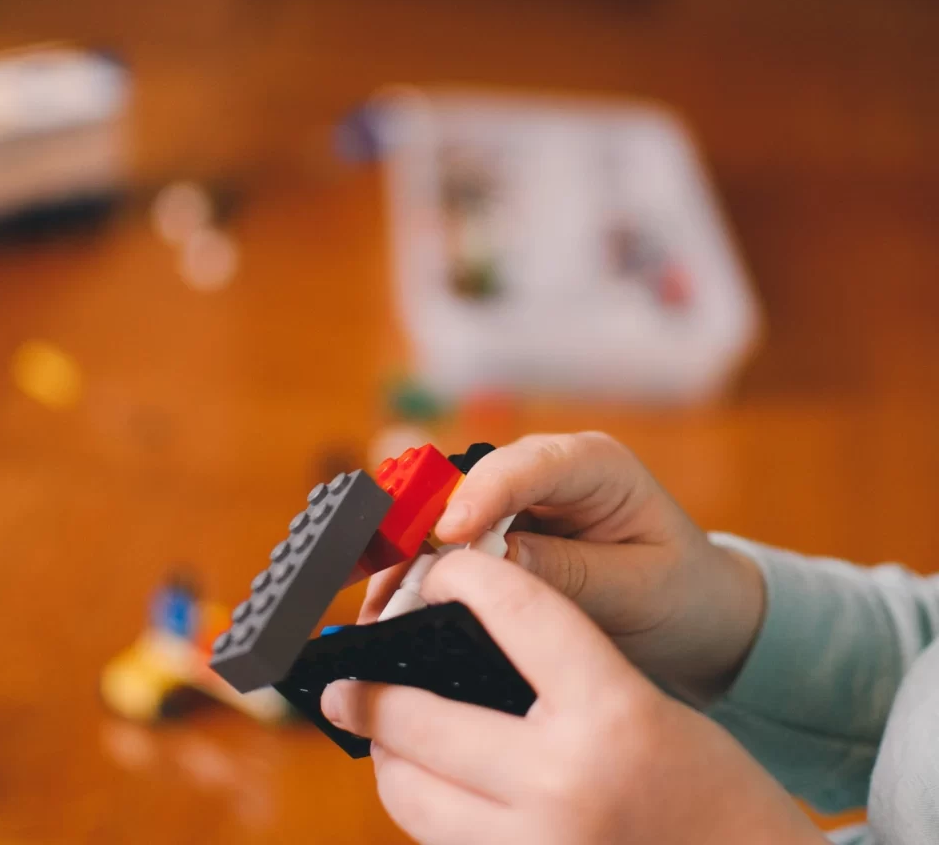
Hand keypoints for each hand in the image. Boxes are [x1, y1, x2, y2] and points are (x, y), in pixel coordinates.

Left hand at [326, 551, 824, 844]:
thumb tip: (466, 648)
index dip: (464, 576)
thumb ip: (564, 674)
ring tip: (382, 734)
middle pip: (421, 716)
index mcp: (612, 716)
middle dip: (370, 690)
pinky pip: (440, 844)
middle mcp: (564, 785)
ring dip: (387, 756)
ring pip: (410, 795)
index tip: (437, 572)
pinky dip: (425, 810)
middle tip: (343, 680)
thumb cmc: (716, 794)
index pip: (517, 612)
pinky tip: (430, 787)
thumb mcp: (651, 709)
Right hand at [361, 433, 764, 704]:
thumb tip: (491, 562)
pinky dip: (422, 572)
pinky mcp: (503, 528)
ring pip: (447, 511)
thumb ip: (568, 572)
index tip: (450, 535)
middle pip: (470, 483)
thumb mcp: (637, 588)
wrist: (695, 610)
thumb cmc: (679, 592)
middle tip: (389, 584)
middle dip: (424, 530)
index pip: (529, 466)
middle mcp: (548, 469)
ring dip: (411, 556)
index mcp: (595, 465)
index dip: (482, 496)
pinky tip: (397, 606)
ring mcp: (521, 497)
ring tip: (379, 606)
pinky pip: (451, 542)